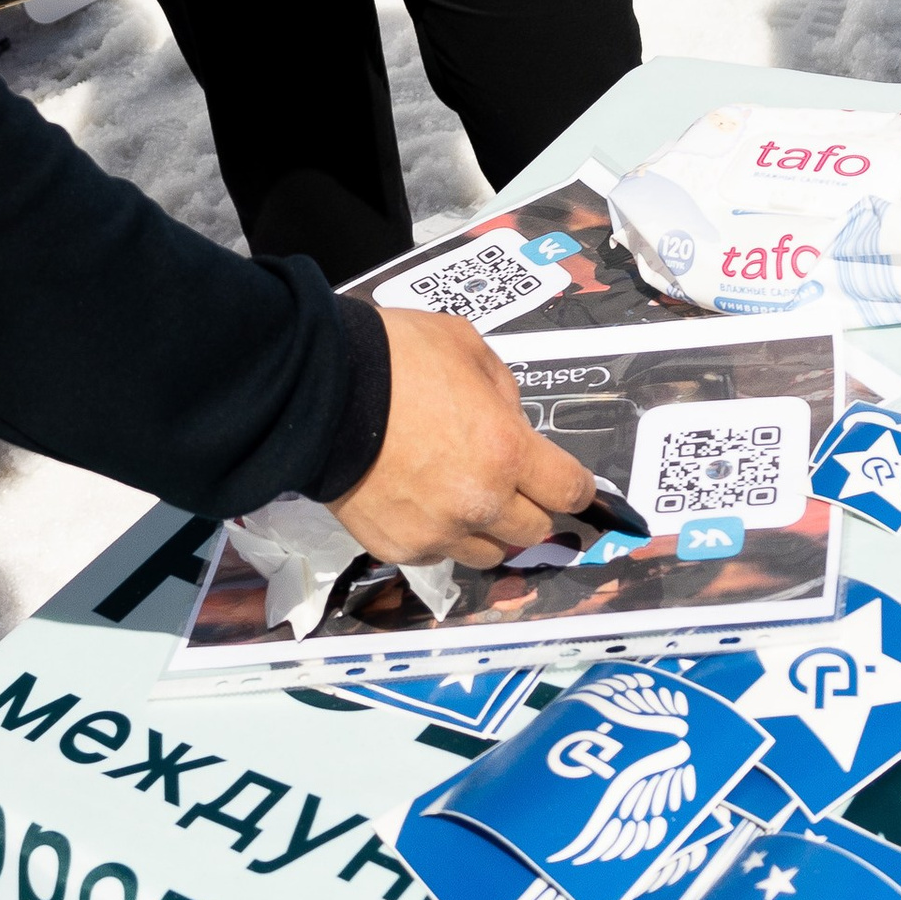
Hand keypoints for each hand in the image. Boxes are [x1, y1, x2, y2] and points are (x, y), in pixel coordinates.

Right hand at [328, 307, 594, 569]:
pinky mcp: (400, 548)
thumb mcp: (467, 347)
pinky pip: (438, 553)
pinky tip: (420, 501)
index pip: (569, 491)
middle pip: (533, 530)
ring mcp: (439, 532)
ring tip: (464, 495)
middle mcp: (481, 503)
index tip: (574, 485)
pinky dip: (440, 533)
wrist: (321, 390)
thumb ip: (502, 391)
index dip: (579, 489)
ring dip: (489, 528)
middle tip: (510, 480)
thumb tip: (511, 423)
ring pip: (489, 552)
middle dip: (531, 505)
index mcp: (507, 452)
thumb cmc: (399, 357)